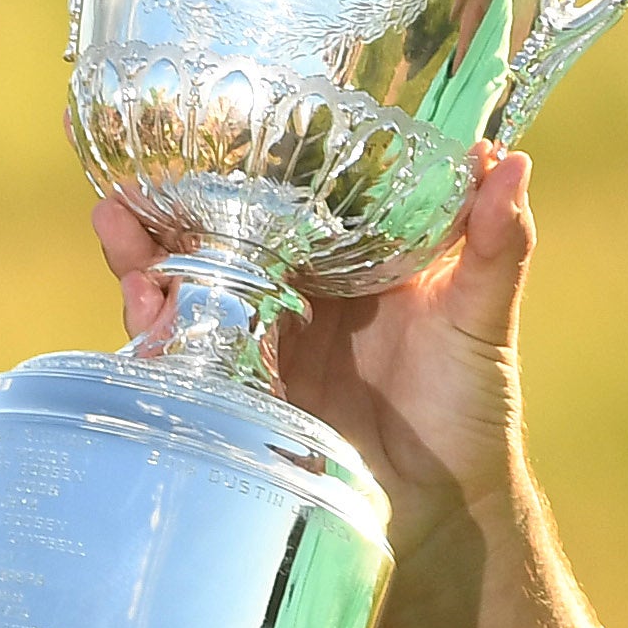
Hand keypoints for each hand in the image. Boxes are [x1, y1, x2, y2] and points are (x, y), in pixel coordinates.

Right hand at [94, 150, 536, 562]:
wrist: (442, 512)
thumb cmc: (469, 407)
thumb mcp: (482, 317)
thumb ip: (494, 246)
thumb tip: (510, 160)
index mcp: (347, 255)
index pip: (285, 191)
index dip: (243, 157)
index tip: (208, 114)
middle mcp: (295, 290)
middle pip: (218, 230)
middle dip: (169, 201)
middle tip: (130, 171)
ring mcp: (260, 342)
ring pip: (189, 284)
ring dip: (146, 255)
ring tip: (117, 223)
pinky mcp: (240, 395)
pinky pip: (186, 355)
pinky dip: (156, 329)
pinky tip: (142, 306)